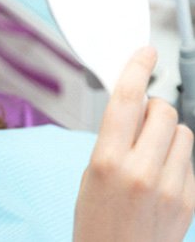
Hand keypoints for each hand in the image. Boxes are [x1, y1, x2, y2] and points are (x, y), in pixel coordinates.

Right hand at [74, 47, 194, 241]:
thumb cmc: (95, 221)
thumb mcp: (89, 174)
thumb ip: (112, 139)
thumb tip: (133, 109)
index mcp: (107, 160)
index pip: (126, 100)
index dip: (136, 69)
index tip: (145, 53)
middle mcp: (141, 171)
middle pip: (163, 110)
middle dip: (154, 106)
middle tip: (142, 119)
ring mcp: (170, 187)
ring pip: (183, 132)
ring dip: (167, 133)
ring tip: (151, 154)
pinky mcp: (189, 200)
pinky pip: (189, 159)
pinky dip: (176, 158)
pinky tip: (160, 177)